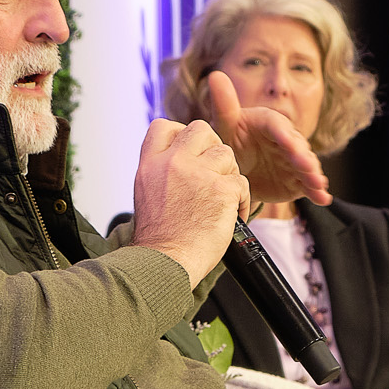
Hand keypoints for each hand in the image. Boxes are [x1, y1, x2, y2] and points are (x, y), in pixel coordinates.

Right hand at [131, 118, 248, 287]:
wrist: (166, 262)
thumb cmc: (160, 238)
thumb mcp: (147, 194)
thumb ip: (162, 172)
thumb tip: (181, 160)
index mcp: (151, 164)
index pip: (163, 126)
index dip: (180, 133)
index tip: (189, 150)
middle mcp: (173, 163)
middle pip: (200, 129)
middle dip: (212, 146)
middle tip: (214, 169)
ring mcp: (198, 174)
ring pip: (226, 153)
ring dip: (229, 174)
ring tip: (223, 197)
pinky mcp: (221, 189)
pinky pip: (241, 181)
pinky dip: (241, 199)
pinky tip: (232, 214)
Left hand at [203, 69, 332, 206]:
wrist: (234, 171)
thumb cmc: (229, 141)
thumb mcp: (225, 126)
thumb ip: (224, 105)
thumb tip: (217, 76)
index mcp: (270, 123)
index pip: (279, 128)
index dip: (284, 136)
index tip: (289, 144)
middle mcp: (287, 140)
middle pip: (298, 147)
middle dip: (303, 158)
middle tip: (307, 167)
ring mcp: (294, 161)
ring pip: (307, 167)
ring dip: (313, 175)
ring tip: (317, 184)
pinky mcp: (297, 180)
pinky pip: (308, 186)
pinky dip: (317, 192)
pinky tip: (323, 199)